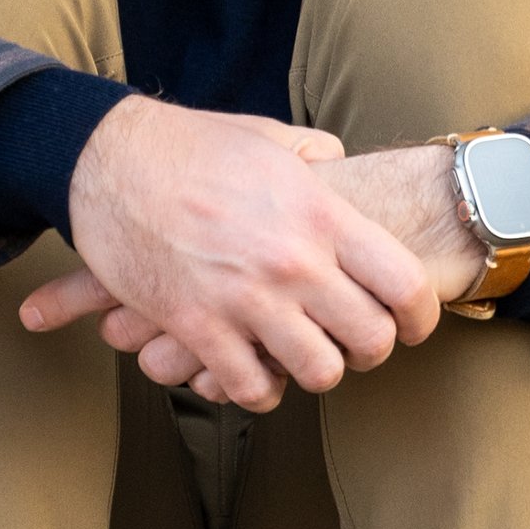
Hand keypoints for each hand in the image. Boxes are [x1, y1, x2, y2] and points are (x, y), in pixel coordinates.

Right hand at [19, 99, 457, 408]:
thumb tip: (340, 164)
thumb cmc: (191, 145)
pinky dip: (258, 390)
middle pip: (371, 339)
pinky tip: (254, 374)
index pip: (405, 283)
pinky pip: (249, 387)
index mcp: (321, 214)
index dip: (421, 316)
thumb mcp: (270, 138)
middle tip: (356, 345)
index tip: (413, 325)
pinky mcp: (197, 327)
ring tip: (304, 358)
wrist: (108, 160)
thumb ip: (317, 156)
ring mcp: (246, 299)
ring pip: (318, 373)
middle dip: (371, 350)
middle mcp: (293, 262)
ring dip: (316, 372)